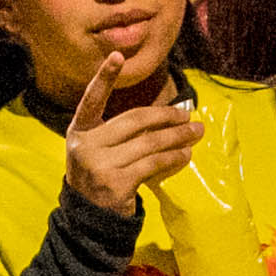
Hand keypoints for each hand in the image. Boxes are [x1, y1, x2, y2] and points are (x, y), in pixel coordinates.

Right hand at [59, 45, 205, 216]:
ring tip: (196, 132)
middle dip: (166, 116)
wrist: (91, 220)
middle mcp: (85, 145)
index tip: (117, 56)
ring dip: (177, 137)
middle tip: (188, 114)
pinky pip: (153, 164)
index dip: (104, 77)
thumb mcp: (101, 150)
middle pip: (134, 120)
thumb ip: (124, 133)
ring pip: (149, 143)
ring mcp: (99, 165)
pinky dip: (174, 158)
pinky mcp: (116, 183)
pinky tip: (185, 155)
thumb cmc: (101, 177)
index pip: (92, 100)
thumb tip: (171, 117)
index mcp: (79, 131)